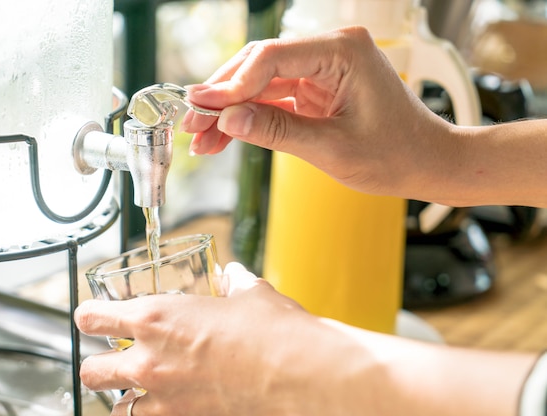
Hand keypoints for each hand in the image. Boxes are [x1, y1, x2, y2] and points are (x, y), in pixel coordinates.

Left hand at [75, 263, 311, 415]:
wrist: (298, 376)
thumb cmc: (272, 332)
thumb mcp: (249, 295)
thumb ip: (233, 283)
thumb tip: (233, 276)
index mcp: (155, 318)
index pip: (93, 317)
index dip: (87, 315)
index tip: (91, 316)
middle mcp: (149, 360)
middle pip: (90, 371)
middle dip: (98, 364)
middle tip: (113, 359)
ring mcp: (163, 398)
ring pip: (115, 408)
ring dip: (124, 397)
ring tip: (142, 390)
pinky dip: (152, 415)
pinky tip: (170, 406)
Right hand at [183, 26, 451, 198]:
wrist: (426, 163)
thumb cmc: (395, 155)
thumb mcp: (333, 149)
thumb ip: (277, 131)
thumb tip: (229, 119)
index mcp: (343, 52)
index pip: (272, 58)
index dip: (231, 85)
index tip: (200, 106)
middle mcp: (331, 50)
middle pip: (260, 64)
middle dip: (224, 97)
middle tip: (192, 123)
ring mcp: (323, 67)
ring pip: (261, 81)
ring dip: (231, 110)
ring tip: (202, 139)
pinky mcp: (317, 86)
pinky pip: (274, 96)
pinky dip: (250, 116)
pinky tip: (225, 135)